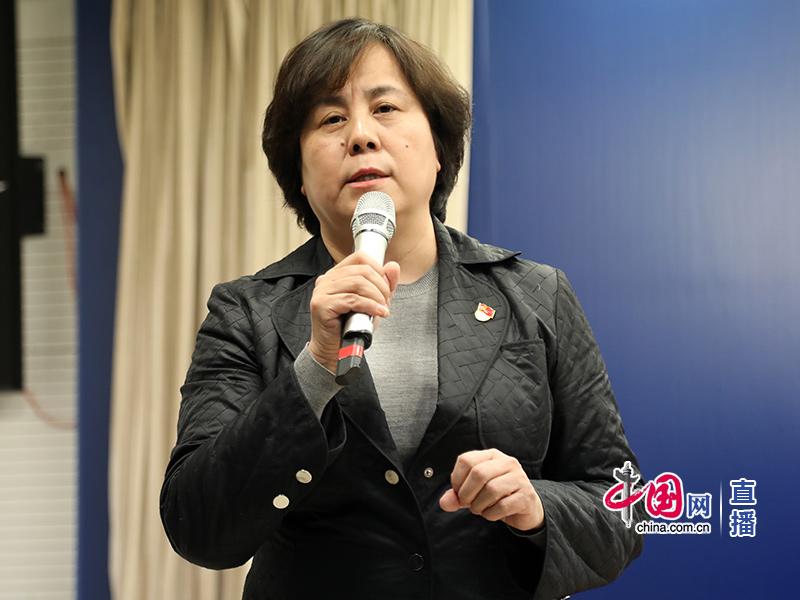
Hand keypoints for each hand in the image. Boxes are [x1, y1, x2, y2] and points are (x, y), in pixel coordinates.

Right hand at [308, 252, 399, 371]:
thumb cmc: (351, 326)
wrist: (336, 350)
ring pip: (357, 283)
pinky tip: (378, 313)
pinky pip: (352, 300)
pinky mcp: (321, 304)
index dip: (378, 269)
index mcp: (337, 275)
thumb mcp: (373, 302)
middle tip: (386, 301)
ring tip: (382, 308)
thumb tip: (393, 266)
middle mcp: (327, 279)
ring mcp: (322, 291)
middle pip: (361, 270)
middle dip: (381, 286)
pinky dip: (370, 306)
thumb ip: (384, 283)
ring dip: (376, 296)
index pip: (360, 258)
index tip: (386, 286)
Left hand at [439, 449, 543, 531]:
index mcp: (492, 455)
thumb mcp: (474, 492)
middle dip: (467, 494)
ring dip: (479, 505)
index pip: (466, 460)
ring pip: (492, 489)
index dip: (456, 479)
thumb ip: (457, 496)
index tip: (458, 492)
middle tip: (466, 504)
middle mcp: (507, 462)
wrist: (525, 508)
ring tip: (479, 509)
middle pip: (479, 474)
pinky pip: (503, 506)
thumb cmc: (496, 496)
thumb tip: (444, 503)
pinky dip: (491, 514)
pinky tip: (491, 514)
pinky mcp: (526, 496)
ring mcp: (519, 478)